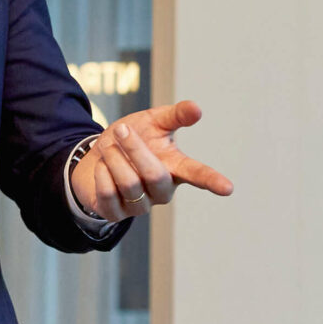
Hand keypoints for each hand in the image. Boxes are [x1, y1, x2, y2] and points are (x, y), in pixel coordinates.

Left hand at [71, 99, 236, 222]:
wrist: (95, 157)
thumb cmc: (130, 140)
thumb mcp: (152, 122)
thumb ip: (175, 115)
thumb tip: (197, 108)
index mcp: (175, 168)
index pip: (197, 174)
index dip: (212, 180)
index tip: (228, 188)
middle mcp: (161, 191)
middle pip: (154, 174)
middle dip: (135, 149)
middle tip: (122, 131)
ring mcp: (140, 206)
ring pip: (129, 183)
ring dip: (114, 159)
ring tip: (109, 148)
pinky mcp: (116, 214)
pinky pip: (108, 193)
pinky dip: (101, 173)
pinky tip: (101, 168)